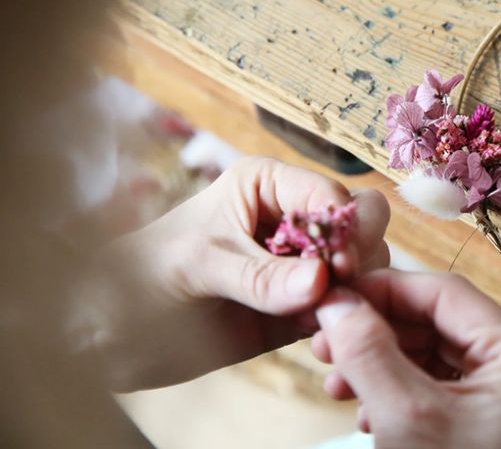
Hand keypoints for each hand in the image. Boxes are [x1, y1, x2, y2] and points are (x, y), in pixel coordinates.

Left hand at [73, 157, 389, 390]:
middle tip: (343, 285)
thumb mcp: (199, 266)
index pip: (331, 195)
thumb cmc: (146, 276)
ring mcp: (304, 262)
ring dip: (360, 287)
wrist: (117, 332)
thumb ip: (261, 276)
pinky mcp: (304, 304)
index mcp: (269, 185)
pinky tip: (323, 335)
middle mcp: (295, 217)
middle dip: (362, 251)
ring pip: (364, 263)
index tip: (340, 265)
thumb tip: (323, 281)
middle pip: (363, 221)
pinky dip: (347, 317)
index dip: (345, 227)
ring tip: (329, 316)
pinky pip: (347, 304)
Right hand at [311, 270, 500, 448]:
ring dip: (385, 363)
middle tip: (324, 345)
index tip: (333, 298)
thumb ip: (366, 350)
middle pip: (442, 323)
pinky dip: (406, 391)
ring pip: (441, 356)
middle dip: (378, 333)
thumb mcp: (403, 418)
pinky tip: (368, 412)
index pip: (445, 294)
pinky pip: (449, 387)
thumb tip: (335, 300)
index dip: (382, 291)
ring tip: (337, 385)